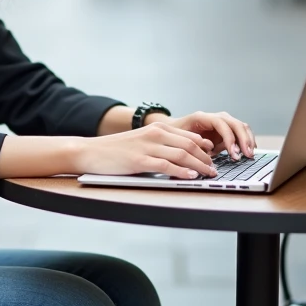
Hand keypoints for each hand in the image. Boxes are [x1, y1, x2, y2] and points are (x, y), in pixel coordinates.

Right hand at [76, 122, 217, 179]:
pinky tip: (190, 176)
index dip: (205, 148)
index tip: (213, 157)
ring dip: (199, 166)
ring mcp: (147, 147)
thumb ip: (161, 145)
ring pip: (182, 155)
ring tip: (209, 174)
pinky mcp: (140, 161)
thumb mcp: (142, 141)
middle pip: (190, 146)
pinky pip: (167, 166)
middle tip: (214, 169)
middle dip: (206, 159)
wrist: (91, 151)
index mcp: (157, 128)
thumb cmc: (116, 150)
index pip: (189, 137)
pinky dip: (182, 172)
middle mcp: (155, 134)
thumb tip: (182, 157)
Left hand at [161, 111, 255, 159]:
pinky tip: (249, 150)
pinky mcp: (225, 130)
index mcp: (201, 117)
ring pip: (240, 125)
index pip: (221, 123)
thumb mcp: (180, 140)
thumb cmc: (174, 135)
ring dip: (247, 139)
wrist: (172, 129)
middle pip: (234, 123)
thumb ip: (193, 146)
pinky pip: (239, 132)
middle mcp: (213, 117)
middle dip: (243, 139)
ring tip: (250, 154)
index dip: (229, 138)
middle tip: (247, 154)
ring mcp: (221, 122)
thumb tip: (207, 156)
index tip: (233, 153)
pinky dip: (246, 140)